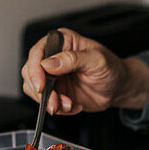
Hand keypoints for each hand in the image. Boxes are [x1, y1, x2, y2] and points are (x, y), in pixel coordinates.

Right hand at [21, 28, 148, 114]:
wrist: (118, 88)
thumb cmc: (111, 69)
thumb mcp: (97, 60)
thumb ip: (73, 59)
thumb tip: (49, 63)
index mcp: (62, 42)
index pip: (37, 52)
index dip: (34, 69)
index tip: (41, 86)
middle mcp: (53, 57)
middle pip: (30, 72)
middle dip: (41, 91)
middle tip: (55, 102)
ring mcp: (52, 75)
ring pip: (33, 89)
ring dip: (49, 101)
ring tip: (69, 104)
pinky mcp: (54, 90)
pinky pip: (44, 102)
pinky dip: (57, 108)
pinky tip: (72, 105)